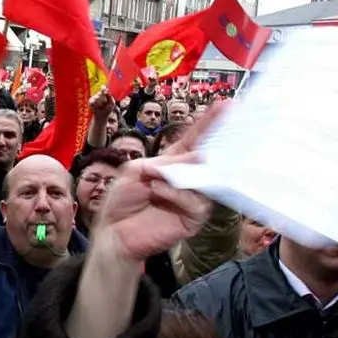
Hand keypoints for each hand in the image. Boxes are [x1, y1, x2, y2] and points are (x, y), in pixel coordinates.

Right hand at [89, 87, 115, 117]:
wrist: (102, 116)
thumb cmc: (108, 109)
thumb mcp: (112, 103)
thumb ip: (110, 97)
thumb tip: (107, 91)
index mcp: (104, 93)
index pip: (103, 88)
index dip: (103, 88)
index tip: (104, 88)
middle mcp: (99, 94)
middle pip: (100, 93)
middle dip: (103, 98)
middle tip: (105, 102)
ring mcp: (94, 97)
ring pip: (96, 97)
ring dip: (100, 102)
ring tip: (101, 106)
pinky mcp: (90, 101)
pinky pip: (92, 101)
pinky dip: (95, 104)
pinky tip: (97, 107)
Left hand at [91, 105, 223, 261]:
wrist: (113, 232)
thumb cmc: (122, 201)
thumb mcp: (137, 171)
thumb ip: (164, 163)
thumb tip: (194, 157)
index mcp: (173, 163)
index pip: (194, 140)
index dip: (208, 123)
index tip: (224, 105)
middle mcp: (187, 179)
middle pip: (207, 158)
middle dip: (214, 145)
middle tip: (220, 135)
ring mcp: (192, 198)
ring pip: (205, 181)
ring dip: (184, 173)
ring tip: (160, 174)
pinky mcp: (192, 218)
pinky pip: (195, 202)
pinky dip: (176, 193)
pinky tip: (157, 190)